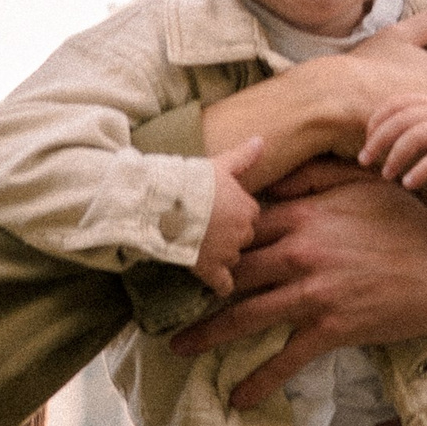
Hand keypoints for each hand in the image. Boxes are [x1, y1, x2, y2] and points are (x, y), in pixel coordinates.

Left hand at [175, 174, 426, 407]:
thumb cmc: (408, 223)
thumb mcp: (362, 184)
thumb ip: (313, 177)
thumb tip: (270, 178)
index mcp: (303, 216)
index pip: (241, 226)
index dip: (208, 238)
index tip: (181, 250)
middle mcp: (300, 253)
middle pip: (232, 272)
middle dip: (193, 288)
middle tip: (161, 300)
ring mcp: (314, 293)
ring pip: (247, 315)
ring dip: (208, 335)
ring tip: (179, 347)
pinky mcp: (331, 328)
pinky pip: (286, 359)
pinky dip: (259, 381)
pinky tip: (237, 398)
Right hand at [192, 135, 266, 294]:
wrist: (164, 202)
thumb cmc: (191, 180)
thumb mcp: (219, 165)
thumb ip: (243, 156)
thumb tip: (262, 140)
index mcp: (248, 208)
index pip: (250, 216)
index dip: (234, 215)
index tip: (217, 212)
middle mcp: (243, 232)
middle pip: (243, 238)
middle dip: (229, 236)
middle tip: (206, 228)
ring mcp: (227, 253)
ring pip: (232, 259)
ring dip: (221, 256)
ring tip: (199, 246)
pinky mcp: (210, 269)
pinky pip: (224, 285)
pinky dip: (220, 285)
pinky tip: (213, 283)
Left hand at [360, 97, 426, 193]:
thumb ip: (411, 124)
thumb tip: (372, 141)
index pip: (397, 103)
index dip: (376, 121)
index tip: (365, 142)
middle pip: (402, 120)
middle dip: (378, 141)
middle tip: (365, 160)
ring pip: (417, 136)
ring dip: (395, 157)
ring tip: (386, 175)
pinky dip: (420, 171)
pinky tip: (409, 183)